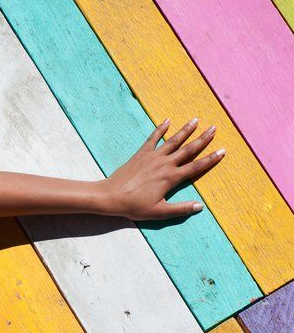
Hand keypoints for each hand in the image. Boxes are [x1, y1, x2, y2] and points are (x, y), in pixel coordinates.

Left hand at [97, 118, 224, 220]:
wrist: (110, 196)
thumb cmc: (134, 206)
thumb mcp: (160, 212)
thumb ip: (181, 209)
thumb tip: (200, 206)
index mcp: (171, 178)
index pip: (196, 167)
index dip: (210, 159)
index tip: (222, 151)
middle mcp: (164, 164)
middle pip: (188, 149)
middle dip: (202, 139)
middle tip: (214, 128)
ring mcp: (152, 157)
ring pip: (173, 141)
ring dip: (185, 130)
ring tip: (196, 120)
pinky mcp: (140, 153)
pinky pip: (152, 138)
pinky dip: (160, 129)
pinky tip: (167, 120)